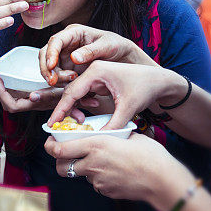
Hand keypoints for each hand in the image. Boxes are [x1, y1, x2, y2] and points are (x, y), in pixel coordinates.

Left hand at [0, 77, 83, 119]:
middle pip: (8, 105)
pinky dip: (14, 87)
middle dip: (0, 92)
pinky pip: (19, 93)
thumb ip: (49, 96)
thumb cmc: (75, 94)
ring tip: (3, 76)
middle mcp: (34, 103)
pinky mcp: (38, 94)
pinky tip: (14, 76)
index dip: (2, 95)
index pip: (12, 106)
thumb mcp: (63, 91)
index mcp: (36, 104)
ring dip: (5, 90)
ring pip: (12, 99)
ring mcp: (34, 100)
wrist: (85, 98)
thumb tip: (33, 96)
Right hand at [40, 24, 155, 84]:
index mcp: (74, 33)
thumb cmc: (117, 46)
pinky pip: (59, 79)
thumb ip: (91, 51)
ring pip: (50, 69)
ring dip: (57, 78)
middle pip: (46, 55)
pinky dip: (64, 85)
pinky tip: (76, 85)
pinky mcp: (68, 71)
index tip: (52, 66)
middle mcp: (66, 45)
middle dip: (47, 69)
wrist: (124, 59)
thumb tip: (74, 57)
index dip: (50, 53)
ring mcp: (66, 58)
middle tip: (54, 81)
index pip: (55, 41)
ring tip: (74, 80)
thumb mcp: (108, 46)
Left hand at [44, 133, 183, 201]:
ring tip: (104, 162)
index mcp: (96, 145)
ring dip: (85, 168)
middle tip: (67, 155)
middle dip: (60, 161)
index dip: (50, 146)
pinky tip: (116, 172)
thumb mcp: (129, 136)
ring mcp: (97, 180)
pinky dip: (100, 177)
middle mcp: (92, 163)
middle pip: (61, 167)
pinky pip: (96, 183)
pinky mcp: (105, 191)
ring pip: (81, 174)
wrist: (162, 180)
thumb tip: (106, 134)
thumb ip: (111, 135)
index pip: (59, 149)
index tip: (50, 142)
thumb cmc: (150, 155)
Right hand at [47, 61, 181, 129]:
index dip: (60, 110)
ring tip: (79, 123)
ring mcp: (96, 75)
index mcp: (97, 71)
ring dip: (75, 108)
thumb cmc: (145, 87)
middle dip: (65, 110)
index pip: (72, 91)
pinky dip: (83, 105)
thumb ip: (113, 124)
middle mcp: (94, 71)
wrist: (158, 81)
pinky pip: (85, 94)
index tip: (52, 124)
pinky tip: (88, 115)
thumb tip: (97, 139)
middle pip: (71, 92)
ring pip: (77, 94)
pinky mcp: (100, 82)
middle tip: (58, 128)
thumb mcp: (128, 108)